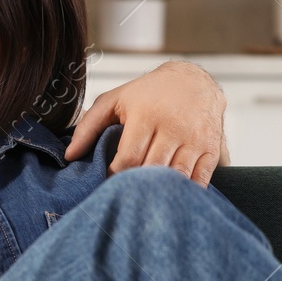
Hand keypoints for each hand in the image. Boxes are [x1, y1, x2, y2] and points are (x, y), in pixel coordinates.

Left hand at [64, 60, 225, 186]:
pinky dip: (185, 192)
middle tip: (124, 194)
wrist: (194, 81)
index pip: (129, 158)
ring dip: (159, 192)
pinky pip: (200, 179)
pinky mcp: (212, 149)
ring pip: (177, 176)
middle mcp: (174, 127)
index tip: (107, 182)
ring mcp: (195, 139)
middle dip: (136, 186)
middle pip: (152, 170)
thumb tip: (69, 156)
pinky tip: (170, 197)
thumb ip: (88, 126)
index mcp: (146, 116)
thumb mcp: (114, 101)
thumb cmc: (147, 94)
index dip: (116, 176)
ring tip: (143, 199)